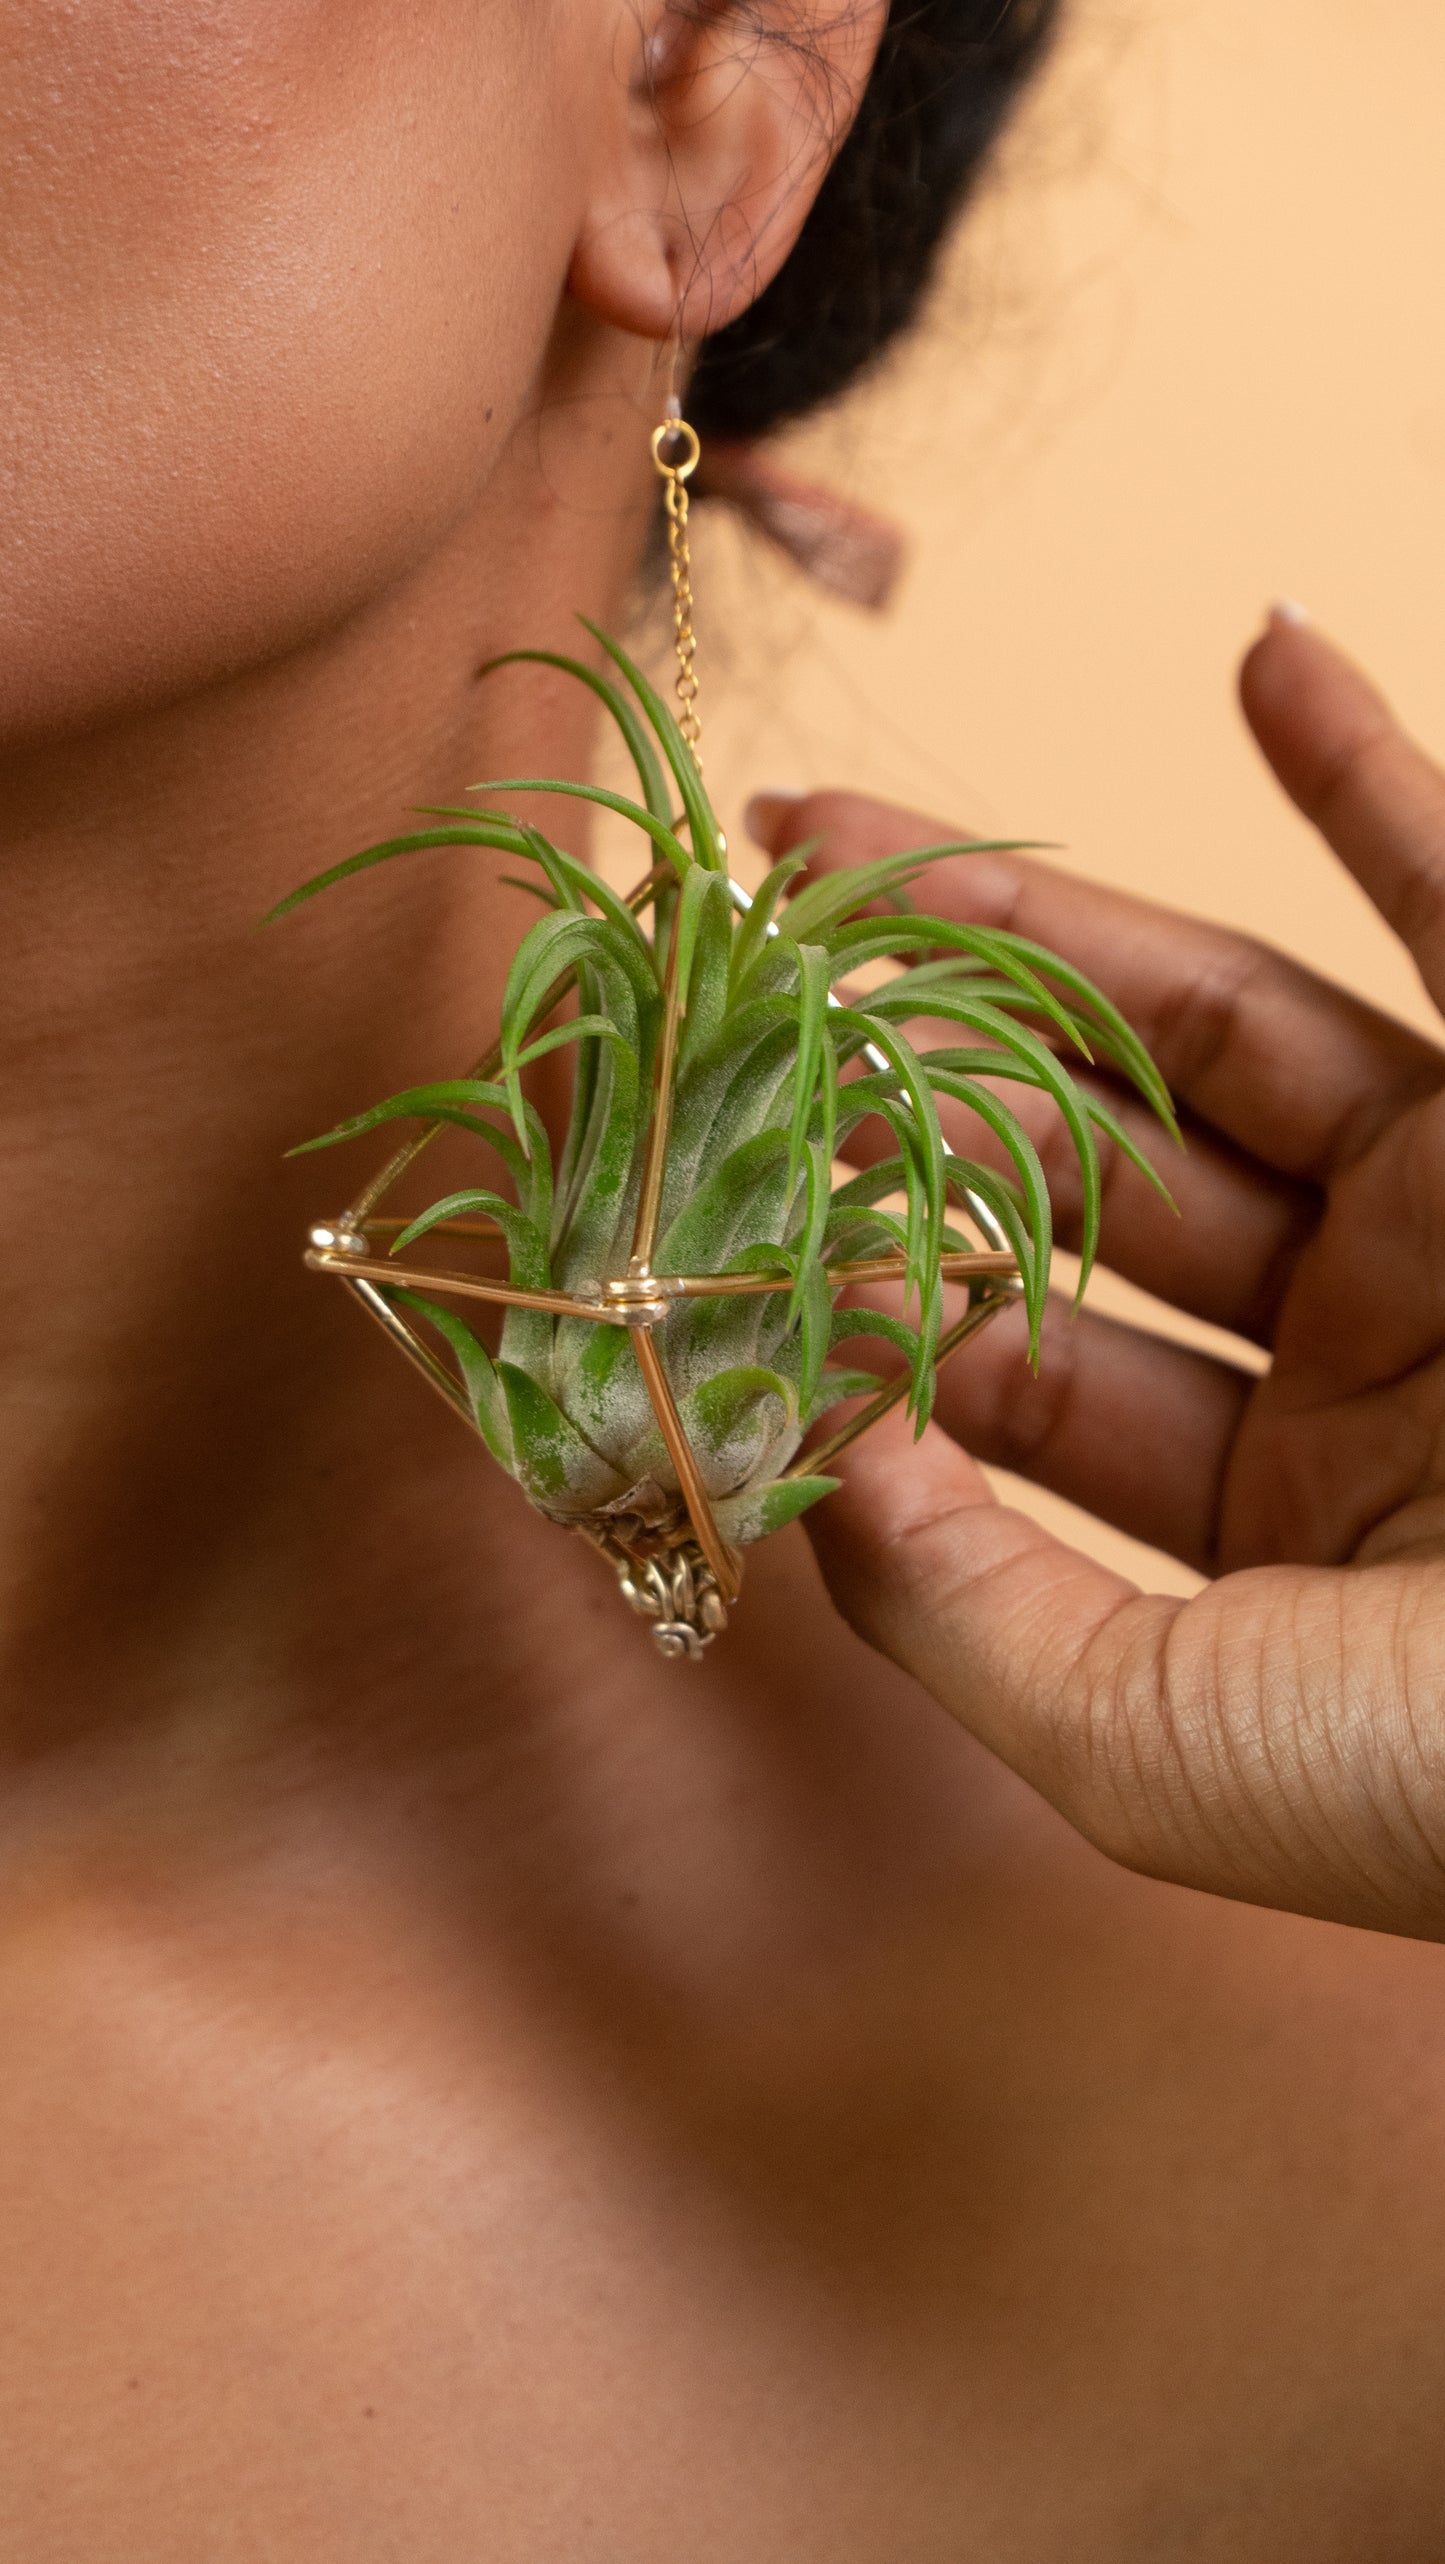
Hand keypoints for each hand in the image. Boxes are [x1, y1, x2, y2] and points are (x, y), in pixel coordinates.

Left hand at [750, 613, 1444, 1938]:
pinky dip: (1375, 777)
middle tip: (735, 956)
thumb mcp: (1163, 1748)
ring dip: (1038, 926)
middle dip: (902, 1065)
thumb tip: (824, 1454)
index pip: (1012, 1366)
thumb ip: (960, 1614)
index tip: (706, 1190)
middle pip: (1082, 1170)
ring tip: (838, 840)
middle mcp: (1353, 1351)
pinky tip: (1265, 648)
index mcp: (1262, 1515)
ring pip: (1220, 1029)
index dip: (856, 1282)